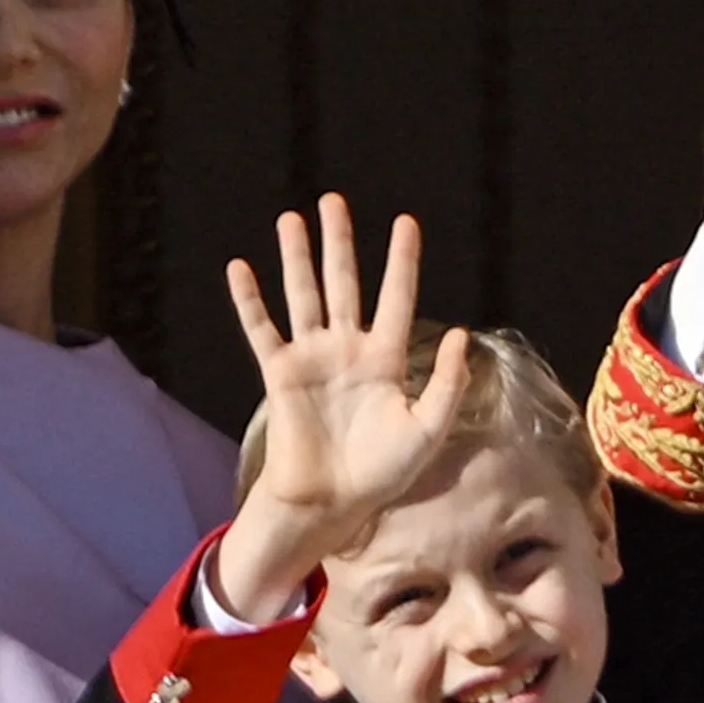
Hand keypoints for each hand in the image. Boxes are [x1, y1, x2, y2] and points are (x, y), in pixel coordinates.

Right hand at [212, 197, 475, 617]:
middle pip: (344, 284)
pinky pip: (262, 330)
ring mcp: (312, 359)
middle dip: (339, 242)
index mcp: (386, 360)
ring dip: (297, 258)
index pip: (396, 298)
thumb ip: (447, 384)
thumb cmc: (383, 472)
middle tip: (333, 200)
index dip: (401, 261)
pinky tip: (240, 269)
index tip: (406, 222)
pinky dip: (250, 301)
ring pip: (303, 296)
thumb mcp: (428, 429)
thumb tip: (463, 334)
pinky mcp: (280, 374)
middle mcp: (347, 350)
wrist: (333, 502)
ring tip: (291, 219)